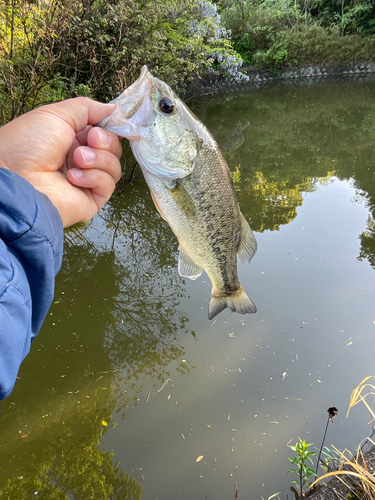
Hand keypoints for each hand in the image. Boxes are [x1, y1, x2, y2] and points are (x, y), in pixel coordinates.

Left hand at [0, 97, 122, 226]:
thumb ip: (87, 109)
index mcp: (72, 140)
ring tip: (77, 159)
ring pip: (114, 166)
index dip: (109, 127)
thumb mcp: (56, 115)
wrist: (16, 178)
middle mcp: (81, 160)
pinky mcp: (90, 199)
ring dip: (99, 159)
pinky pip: (108, 185)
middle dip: (105, 141)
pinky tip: (73, 177)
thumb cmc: (26, 146)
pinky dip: (94, 177)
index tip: (109, 122)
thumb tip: (113, 110)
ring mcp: (87, 181)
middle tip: (90, 140)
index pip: (104, 132)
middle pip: (113, 149)